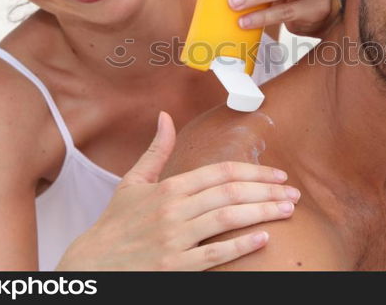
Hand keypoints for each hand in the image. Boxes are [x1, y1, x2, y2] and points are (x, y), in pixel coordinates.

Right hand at [56, 112, 299, 269]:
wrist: (92, 264)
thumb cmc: (115, 224)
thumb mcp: (133, 183)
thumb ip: (156, 150)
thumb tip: (165, 117)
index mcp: (168, 188)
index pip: (220, 173)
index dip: (253, 171)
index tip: (278, 174)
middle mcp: (173, 211)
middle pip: (230, 194)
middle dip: (266, 191)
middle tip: (293, 193)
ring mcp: (174, 240)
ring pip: (226, 220)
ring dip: (262, 213)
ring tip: (287, 211)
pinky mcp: (174, 267)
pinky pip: (213, 256)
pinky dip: (240, 247)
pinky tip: (263, 239)